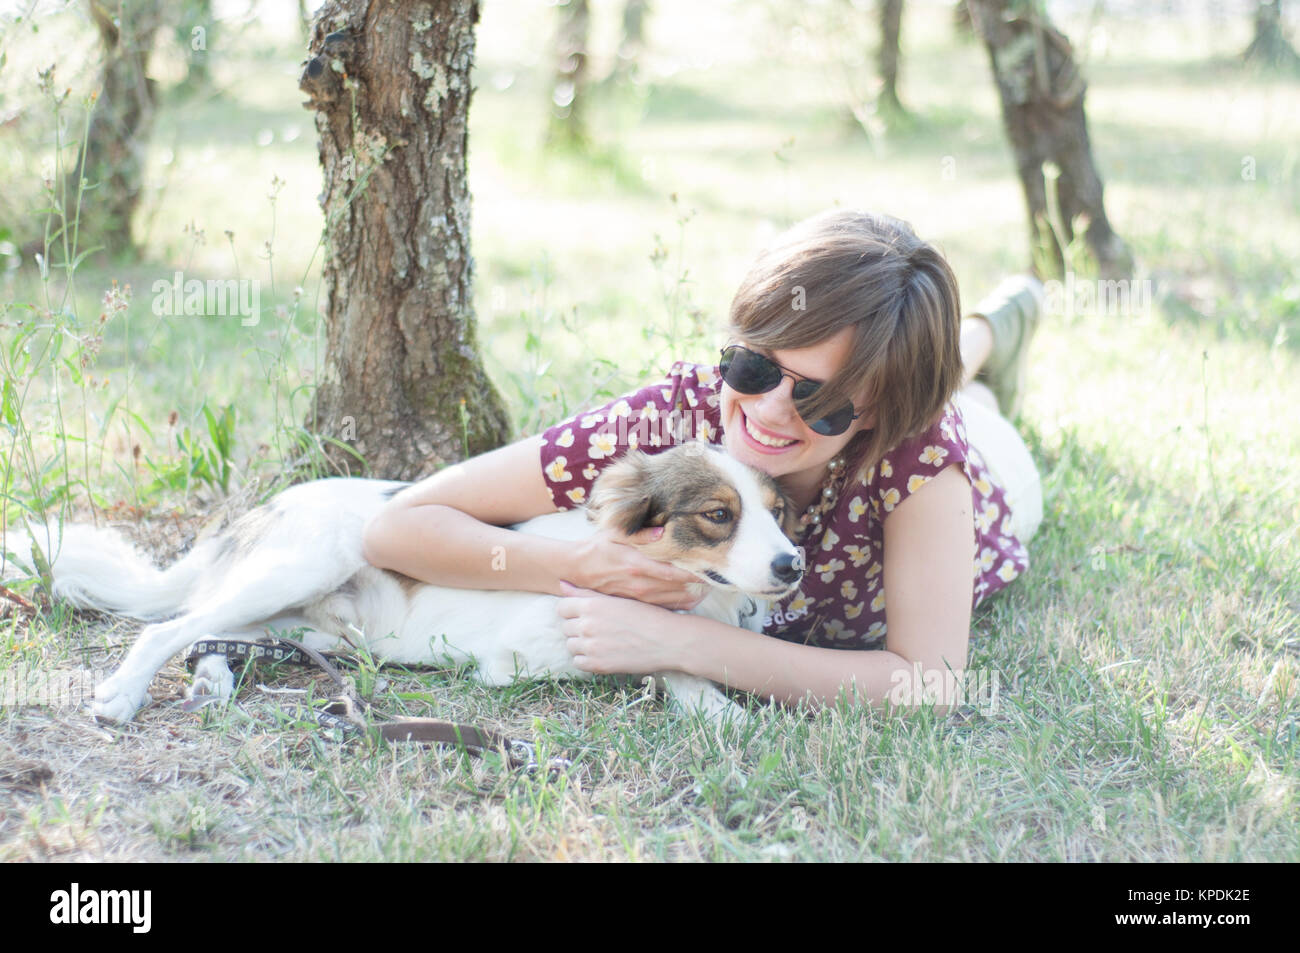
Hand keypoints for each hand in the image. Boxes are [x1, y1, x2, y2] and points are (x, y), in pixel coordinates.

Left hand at [557, 583, 681, 674]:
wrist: (669, 640)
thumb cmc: (646, 615)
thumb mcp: (617, 599)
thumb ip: (586, 593)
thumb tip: (562, 583)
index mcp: (591, 605)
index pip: (562, 608)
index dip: (573, 611)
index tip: (587, 614)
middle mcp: (587, 625)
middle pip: (566, 627)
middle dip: (578, 627)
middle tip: (601, 628)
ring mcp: (591, 647)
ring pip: (571, 645)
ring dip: (582, 644)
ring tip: (603, 641)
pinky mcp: (597, 665)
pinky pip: (578, 663)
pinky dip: (587, 660)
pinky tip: (604, 653)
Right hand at [567, 527, 704, 609]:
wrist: (576, 570)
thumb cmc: (598, 547)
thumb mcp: (614, 533)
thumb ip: (639, 533)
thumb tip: (662, 531)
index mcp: (637, 564)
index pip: (674, 571)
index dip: (695, 572)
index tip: (712, 567)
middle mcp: (640, 584)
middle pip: (679, 588)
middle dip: (699, 584)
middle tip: (718, 577)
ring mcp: (639, 597)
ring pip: (674, 600)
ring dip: (693, 595)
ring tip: (709, 587)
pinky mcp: (636, 604)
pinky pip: (664, 608)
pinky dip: (680, 604)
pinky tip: (691, 597)